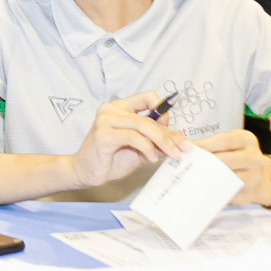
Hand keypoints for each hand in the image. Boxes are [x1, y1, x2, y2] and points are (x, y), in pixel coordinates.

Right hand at [68, 92, 190, 190]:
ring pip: (143, 125)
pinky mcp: (103, 134)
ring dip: (162, 141)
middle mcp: (110, 110)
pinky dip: (147, 148)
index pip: (147, 97)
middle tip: (183, 148)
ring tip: (172, 154)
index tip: (174, 128)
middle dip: (169, 135)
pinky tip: (151, 158)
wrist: (87, 173)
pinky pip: (133, 137)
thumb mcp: (139, 148)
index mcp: (119, 108)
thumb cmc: (110, 159)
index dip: (163, 109)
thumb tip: (178, 138)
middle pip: (148, 117)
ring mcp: (105, 120)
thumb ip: (154, 140)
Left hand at [194, 129, 270, 206]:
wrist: (260, 177)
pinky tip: (201, 188)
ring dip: (208, 177)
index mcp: (247, 140)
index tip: (188, 148)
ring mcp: (254, 177)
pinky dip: (214, 190)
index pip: (225, 140)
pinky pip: (228, 192)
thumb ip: (213, 145)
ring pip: (228, 177)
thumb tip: (187, 147)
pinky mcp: (248, 194)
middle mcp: (254, 157)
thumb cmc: (237, 156)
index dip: (206, 144)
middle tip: (187, 163)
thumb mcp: (230, 145)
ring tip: (191, 175)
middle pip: (226, 160)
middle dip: (205, 161)